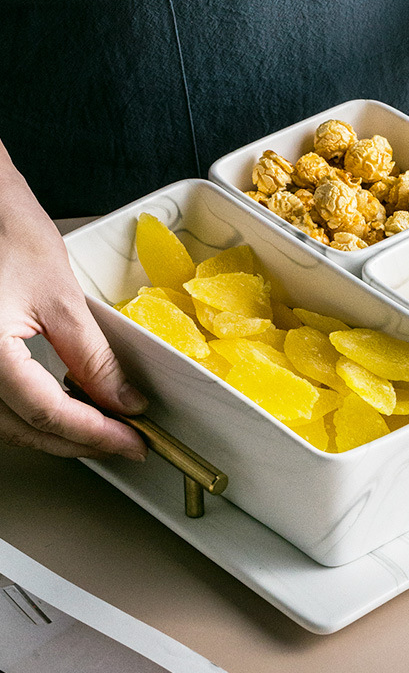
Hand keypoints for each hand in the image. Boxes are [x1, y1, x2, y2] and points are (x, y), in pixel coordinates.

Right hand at [0, 157, 147, 459]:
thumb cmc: (4, 231)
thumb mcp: (60, 296)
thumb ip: (92, 357)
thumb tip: (123, 399)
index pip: (46, 413)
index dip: (95, 433)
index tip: (133, 441)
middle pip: (23, 429)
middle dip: (77, 440)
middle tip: (124, 441)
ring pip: (5, 425)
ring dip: (53, 433)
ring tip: (101, 428)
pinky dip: (29, 413)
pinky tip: (62, 409)